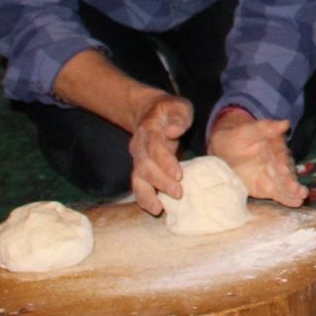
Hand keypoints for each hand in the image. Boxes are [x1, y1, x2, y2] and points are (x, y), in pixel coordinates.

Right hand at [128, 91, 193, 215]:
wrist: (149, 113)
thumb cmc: (170, 111)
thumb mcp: (178, 107)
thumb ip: (178, 117)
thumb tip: (174, 130)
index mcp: (149, 130)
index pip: (154, 147)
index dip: (165, 161)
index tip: (178, 174)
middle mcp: (139, 146)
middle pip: (145, 166)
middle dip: (160, 182)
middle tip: (178, 193)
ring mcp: (137, 159)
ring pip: (137, 179)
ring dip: (147, 195)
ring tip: (158, 209)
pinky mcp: (139, 169)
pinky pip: (137, 185)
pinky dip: (143, 198)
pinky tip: (153, 208)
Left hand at [209, 109, 306, 206]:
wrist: (226, 151)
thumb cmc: (238, 137)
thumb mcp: (248, 130)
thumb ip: (266, 127)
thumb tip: (285, 123)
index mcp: (275, 146)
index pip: (280, 155)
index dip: (282, 162)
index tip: (283, 169)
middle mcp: (279, 162)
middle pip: (286, 172)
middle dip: (291, 181)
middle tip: (296, 188)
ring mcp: (275, 176)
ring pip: (286, 184)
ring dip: (294, 191)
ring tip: (302, 197)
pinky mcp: (269, 187)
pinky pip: (280, 193)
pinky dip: (288, 198)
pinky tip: (297, 203)